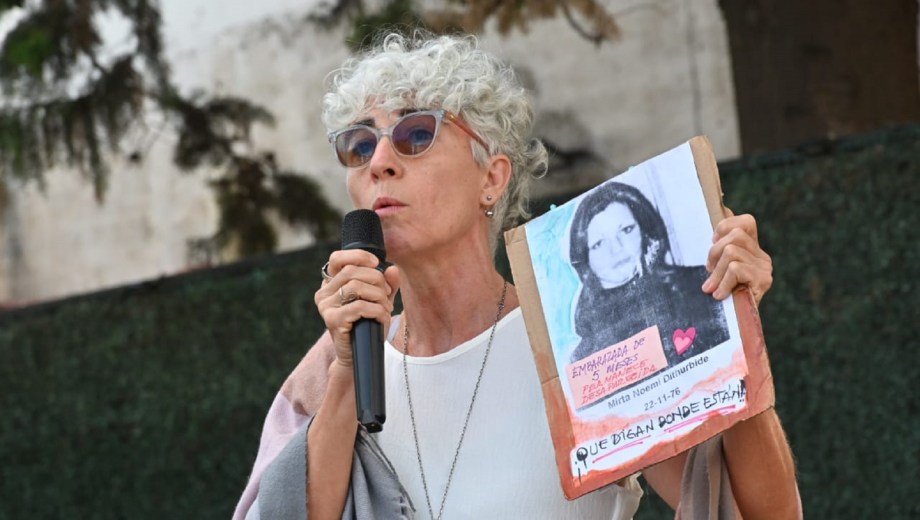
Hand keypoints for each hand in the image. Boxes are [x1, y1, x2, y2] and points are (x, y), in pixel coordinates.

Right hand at [314, 250, 399, 367]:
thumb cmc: (367, 325)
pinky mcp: (332, 320)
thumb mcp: (380, 300)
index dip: (358, 256)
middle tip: (388, 294)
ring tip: (386, 307)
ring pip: (356, 286)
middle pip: (352, 271)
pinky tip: (382, 318)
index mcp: (331, 284)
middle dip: (377, 279)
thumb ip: (387, 284)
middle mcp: (324, 293)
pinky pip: (359, 306)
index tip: (377, 263)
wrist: (359, 355)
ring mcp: (326, 306)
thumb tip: (392, 270)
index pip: (337, 258)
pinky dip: (377, 310)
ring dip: (378, 296)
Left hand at [702, 209, 772, 304]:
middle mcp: (763, 256)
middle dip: (714, 252)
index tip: (713, 244)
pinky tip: (719, 295)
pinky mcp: (763, 281)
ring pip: (731, 251)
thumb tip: (722, 206)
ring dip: (716, 271)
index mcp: (753, 249)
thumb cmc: (722, 294)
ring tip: (712, 287)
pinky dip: (723, 282)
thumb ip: (720, 244)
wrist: (736, 324)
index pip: (746, 221)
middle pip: (735, 236)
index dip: (725, 228)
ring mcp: (765, 269)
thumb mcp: (717, 267)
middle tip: (709, 270)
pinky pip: (736, 268)